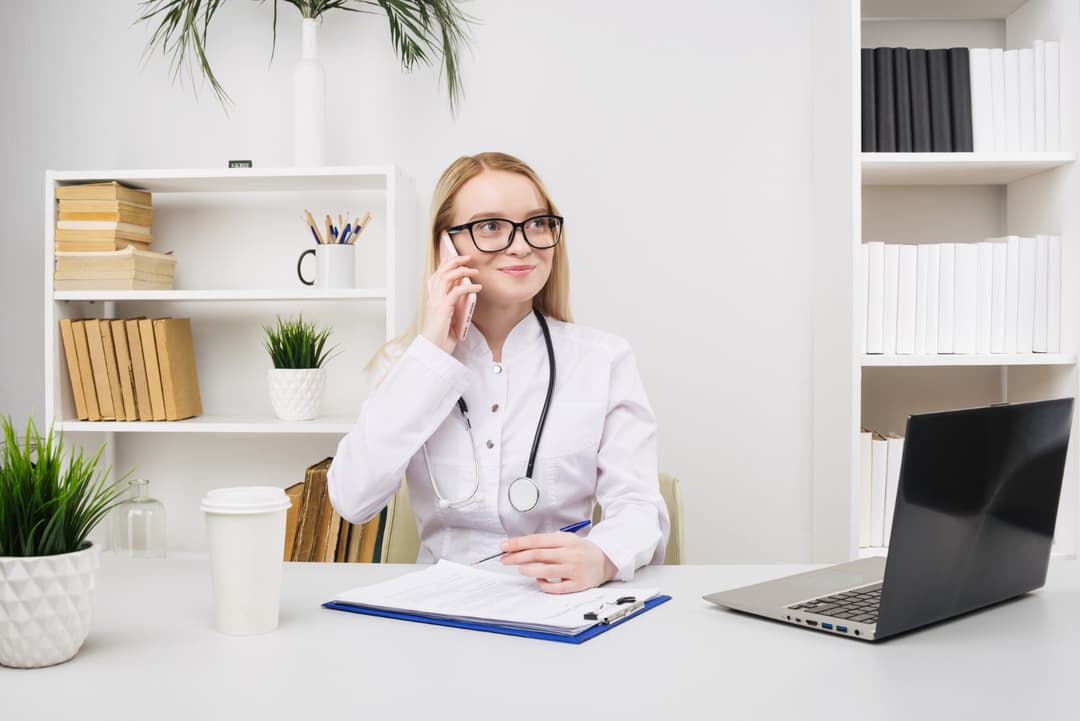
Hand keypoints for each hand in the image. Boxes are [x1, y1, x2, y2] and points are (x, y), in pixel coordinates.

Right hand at [420, 254, 480, 354]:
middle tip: (468, 258)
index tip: (456, 258)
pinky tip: (477, 287)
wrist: (433, 349)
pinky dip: (468, 287)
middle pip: (442, 272)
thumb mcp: (449, 317)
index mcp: (433, 299)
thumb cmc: (441, 337)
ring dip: (462, 271)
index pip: (437, 275)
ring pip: (447, 277)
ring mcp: (436, 302)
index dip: (446, 264)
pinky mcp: (443, 308)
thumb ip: (454, 305)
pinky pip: (456, 292)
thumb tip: (465, 294)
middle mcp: (433, 298)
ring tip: (475, 270)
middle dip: (455, 261)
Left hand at [499, 532, 617, 593]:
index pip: (537, 540)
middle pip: (538, 554)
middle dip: (517, 556)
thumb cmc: (581, 550)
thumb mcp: (566, 540)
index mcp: (566, 540)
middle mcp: (570, 554)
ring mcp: (574, 570)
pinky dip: (544, 584)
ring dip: (528, 570)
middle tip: (504, 559)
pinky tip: (539, 581)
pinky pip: (556, 587)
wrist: (606, 561)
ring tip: (520, 569)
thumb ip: (547, 543)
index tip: (504, 546)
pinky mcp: (577, 584)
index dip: (518, 543)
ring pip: (545, 570)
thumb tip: (521, 548)